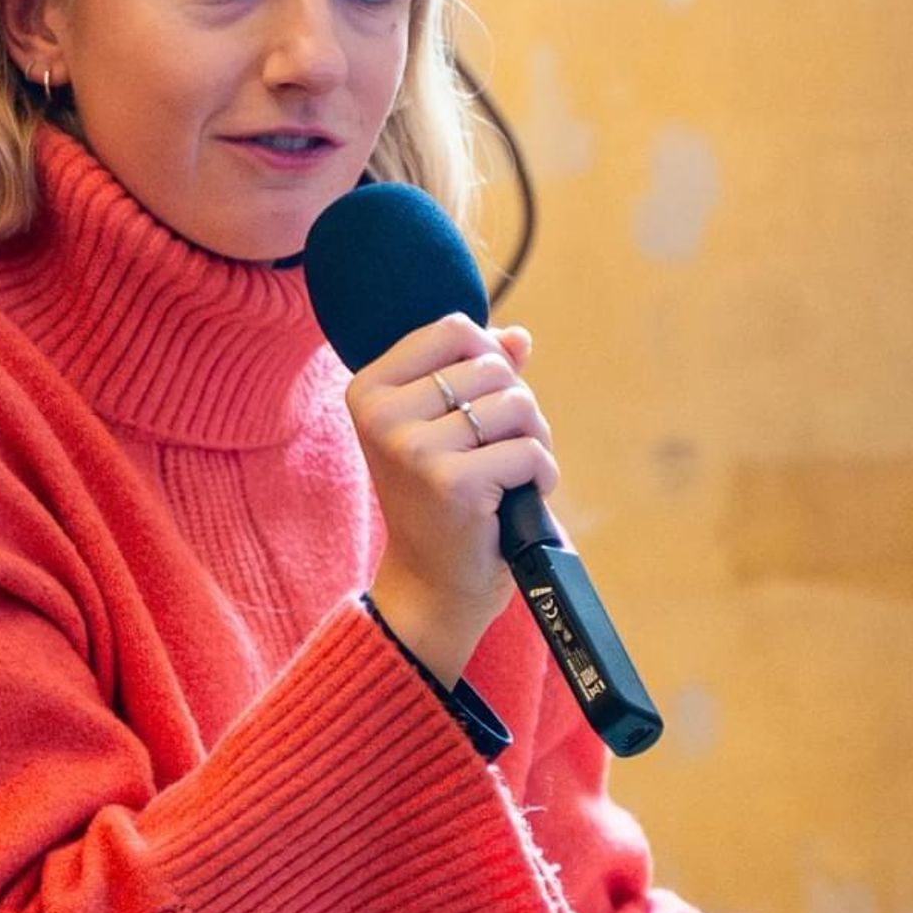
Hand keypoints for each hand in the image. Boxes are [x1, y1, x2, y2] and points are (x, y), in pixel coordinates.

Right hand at [346, 317, 556, 681]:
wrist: (432, 583)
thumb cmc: (442, 499)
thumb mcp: (446, 426)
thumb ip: (477, 373)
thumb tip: (518, 336)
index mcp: (370, 388)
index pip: (454, 328)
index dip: (489, 360)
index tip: (479, 407)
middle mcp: (381, 414)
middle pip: (492, 366)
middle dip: (516, 406)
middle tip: (499, 450)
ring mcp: (412, 448)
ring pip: (517, 404)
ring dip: (533, 439)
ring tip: (509, 474)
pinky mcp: (451, 483)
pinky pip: (530, 451)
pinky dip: (542, 474)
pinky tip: (517, 498)